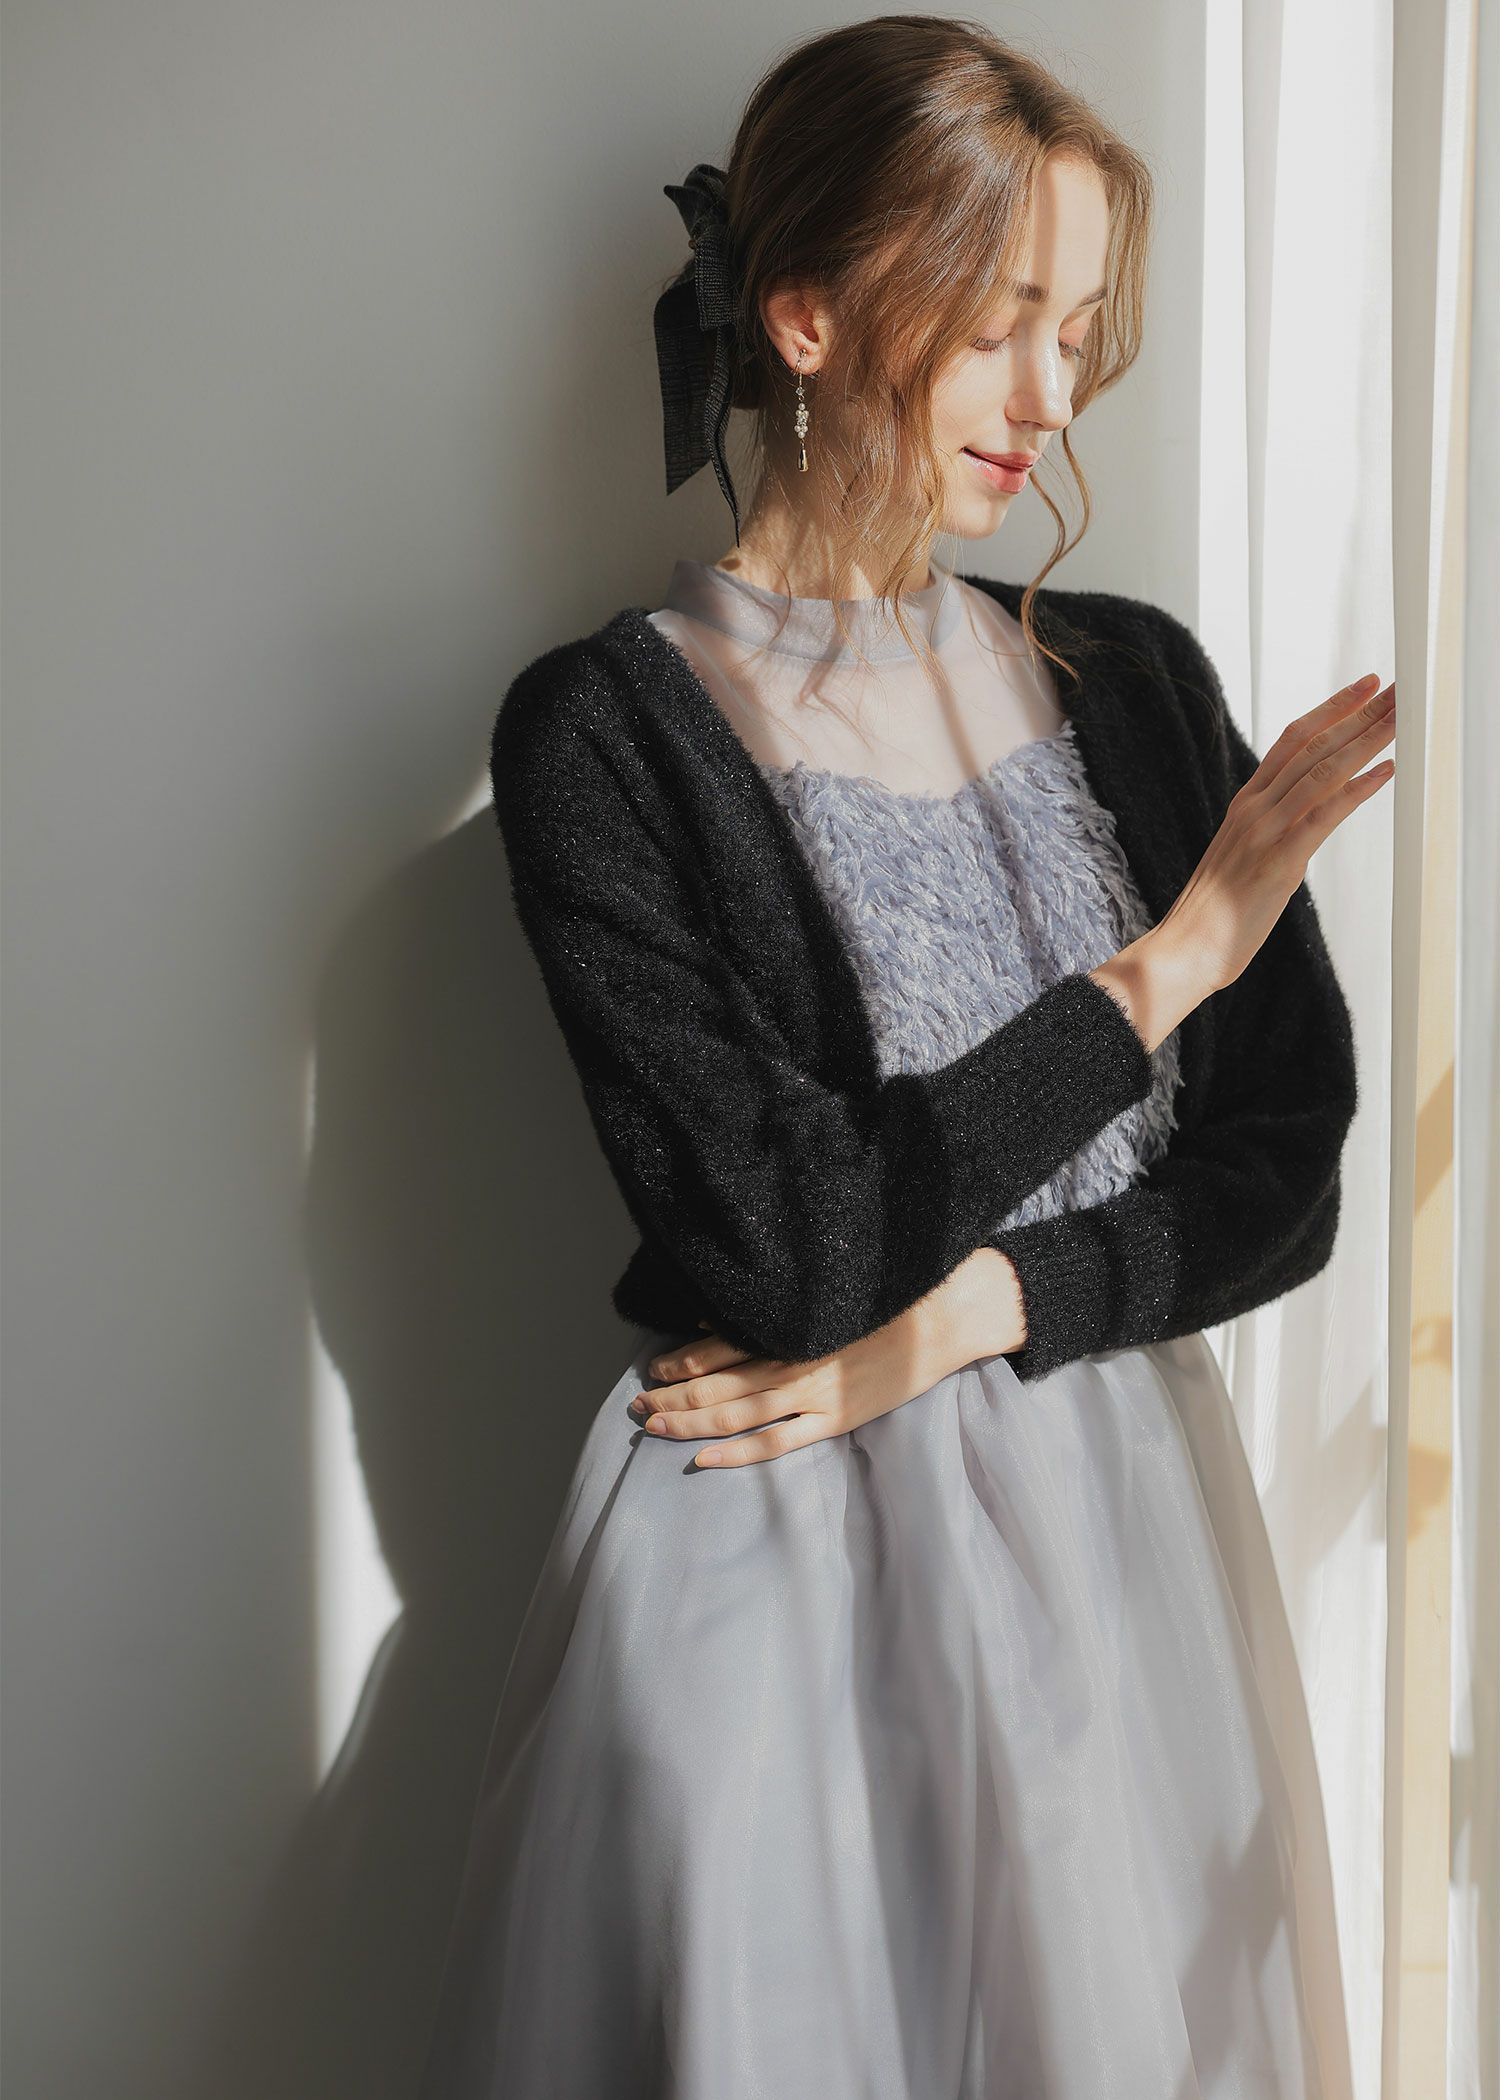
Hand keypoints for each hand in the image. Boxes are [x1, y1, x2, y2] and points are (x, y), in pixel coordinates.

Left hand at [626, 1250, 1024, 1468]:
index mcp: (787, 1325)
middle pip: (715, 1384)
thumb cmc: (884, 1297)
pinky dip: (737, 1453)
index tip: (651, 1372)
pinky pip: (776, 1442)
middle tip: (638, 1408)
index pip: (716, 1347)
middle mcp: (791, 1359)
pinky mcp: (835, 1419)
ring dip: (689, 1422)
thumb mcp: (825, 1292)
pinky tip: (704, 1459)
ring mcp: (813, 1394)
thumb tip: (709, 1316)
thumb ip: (770, 1307)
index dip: (678, 1362)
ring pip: (735, 1414)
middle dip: (672, 1396)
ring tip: (654, 1428)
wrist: (944, 1316)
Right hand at [1158, 669, 1395, 996]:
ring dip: (1366, 741)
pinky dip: (1358, 790)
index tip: (1364, 688)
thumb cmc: (1213, 914)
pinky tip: (1386, 771)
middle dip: (1358, 714)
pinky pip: (1323, 816)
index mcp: (1245, 805)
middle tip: (1397, 690)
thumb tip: (1307, 824)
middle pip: (1312, 747)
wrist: (1185, 948)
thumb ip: (1271, 832)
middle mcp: (1254, 809)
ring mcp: (1264, 832)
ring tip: (1401, 718)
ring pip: (1321, 771)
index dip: (1330, 709)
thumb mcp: (1242, 858)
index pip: (1291, 741)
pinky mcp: (1278, 861)